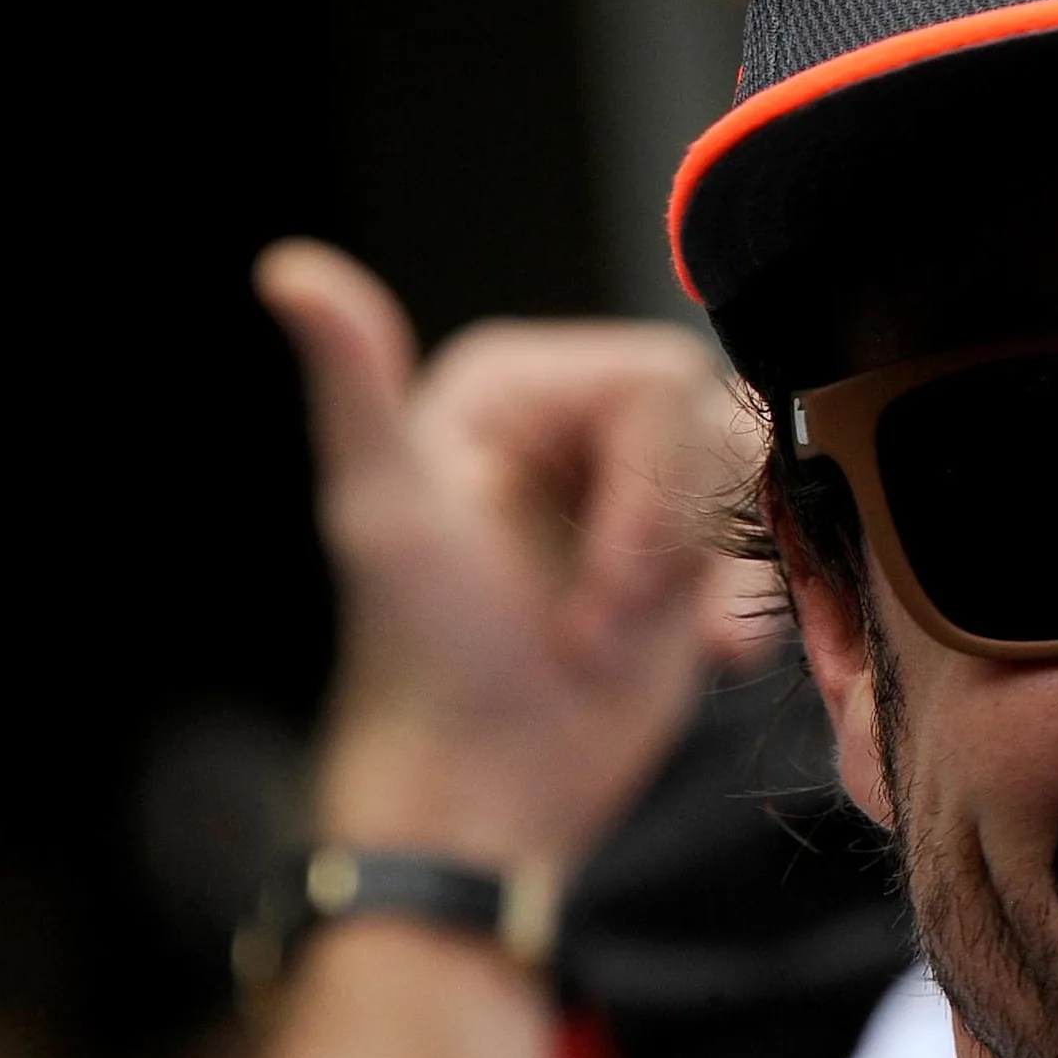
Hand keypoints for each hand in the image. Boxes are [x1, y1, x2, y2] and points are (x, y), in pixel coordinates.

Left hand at [258, 240, 757, 867]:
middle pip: (712, 429)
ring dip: (698, 578)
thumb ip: (353, 387)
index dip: (649, 488)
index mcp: (511, 383)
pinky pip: (769, 534)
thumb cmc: (427, 663)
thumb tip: (288, 268)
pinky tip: (701, 650)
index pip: (659, 380)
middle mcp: (574, 418)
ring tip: (618, 636)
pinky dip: (743, 601)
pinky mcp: (679, 550)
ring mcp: (631, 485)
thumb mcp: (386, 516)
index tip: (594, 579)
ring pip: (747, 483)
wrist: (487, 790)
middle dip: (669, 541)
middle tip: (599, 619)